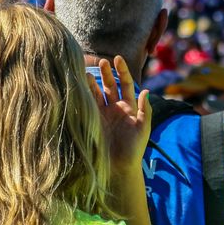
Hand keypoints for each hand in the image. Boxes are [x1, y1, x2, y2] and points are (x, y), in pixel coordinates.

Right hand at [91, 56, 150, 171]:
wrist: (119, 165)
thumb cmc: (134, 148)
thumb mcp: (143, 128)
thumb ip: (144, 109)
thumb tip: (145, 90)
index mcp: (129, 107)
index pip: (125, 84)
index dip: (122, 71)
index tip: (117, 58)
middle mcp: (114, 107)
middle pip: (109, 85)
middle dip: (106, 73)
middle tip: (101, 61)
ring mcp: (102, 113)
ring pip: (96, 92)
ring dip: (91, 82)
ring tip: (85, 72)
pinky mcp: (91, 120)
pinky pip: (87, 104)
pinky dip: (83, 94)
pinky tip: (78, 85)